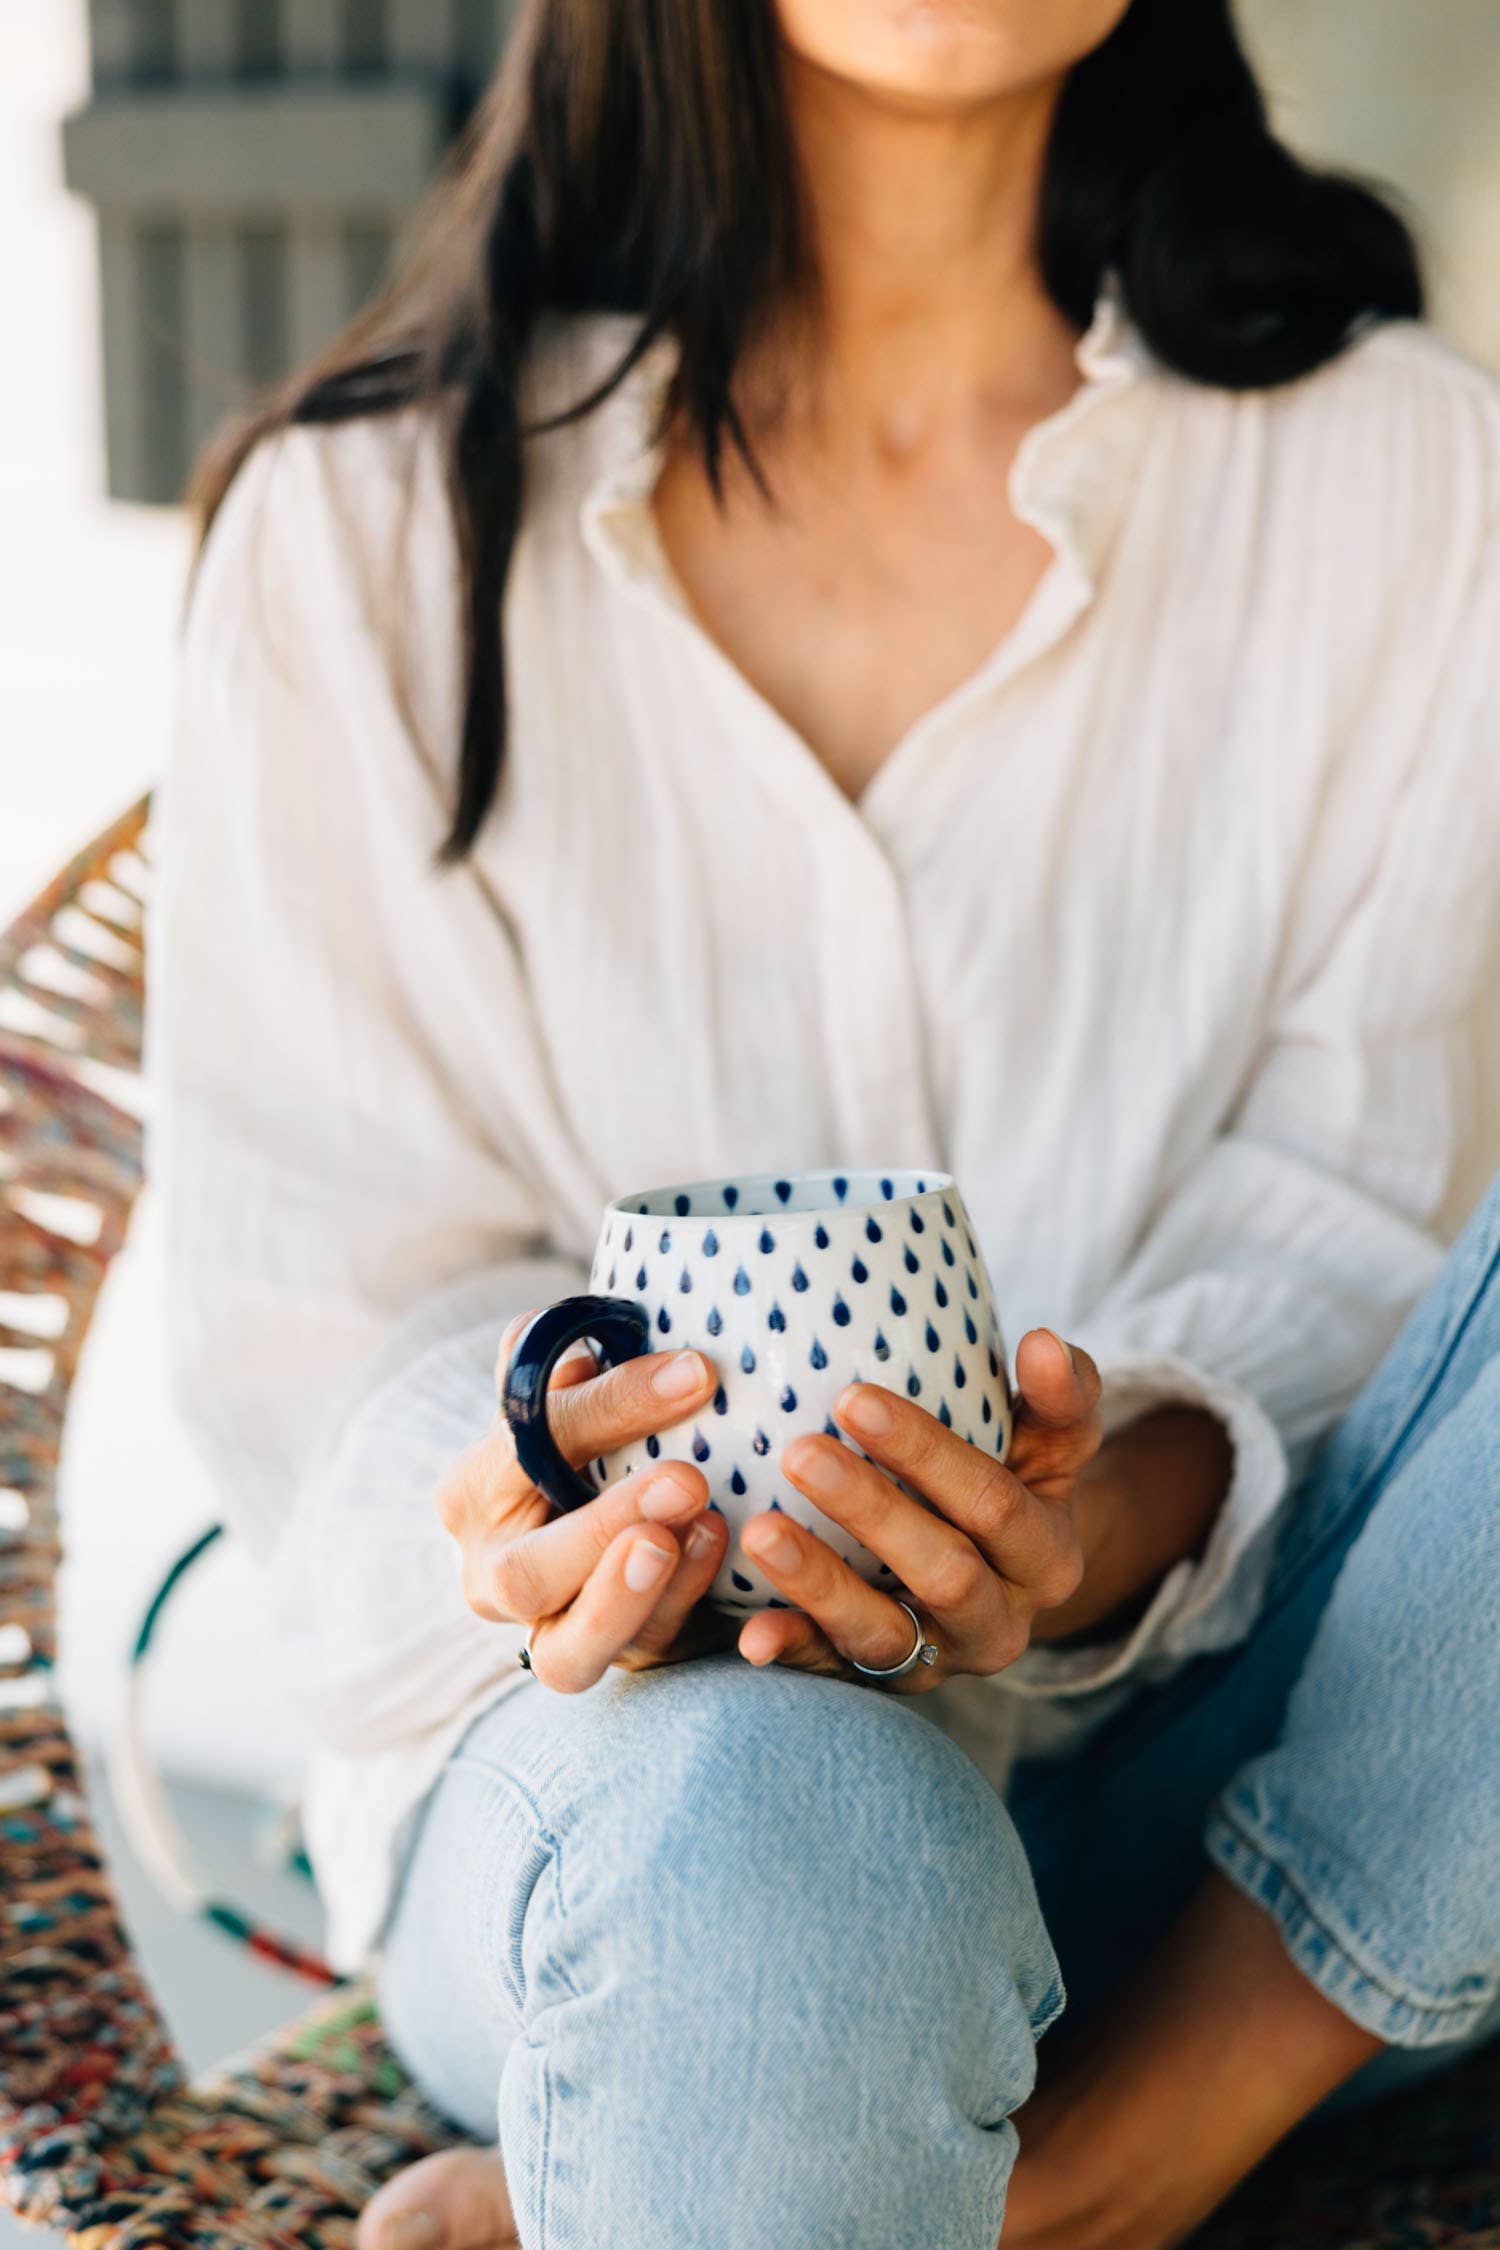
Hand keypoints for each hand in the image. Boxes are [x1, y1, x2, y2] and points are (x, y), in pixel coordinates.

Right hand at [435, 1312, 738, 1691]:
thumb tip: (578, 1353)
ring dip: (635, 1595)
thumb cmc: (589, 1437)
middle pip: (526, 1575)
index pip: (524, 1448)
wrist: (608, 1507)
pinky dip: (682, 1604)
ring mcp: (547, 1632)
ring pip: (567, 1652)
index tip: (695, 1375)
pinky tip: (721, 1549)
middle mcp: (493, 1575)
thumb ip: (568, 1370)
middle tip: (686, 1480)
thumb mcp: (573, 1392)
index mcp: (474, 1490)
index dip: (606, 1410)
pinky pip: (637, 1653)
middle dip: (605, 1528)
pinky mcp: (611, 1659)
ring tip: (701, 1528)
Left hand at [735, 1329, 1102, 1687]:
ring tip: (759, 1532)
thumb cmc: (1017, 1482)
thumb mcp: (1053, 1443)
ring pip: (885, 1634)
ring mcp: (940, 1662)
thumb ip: (1058, 1395)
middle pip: (943, 1572)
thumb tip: (1046, 1342)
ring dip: (820, 1586)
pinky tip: (750, 1635)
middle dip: (870, 1510)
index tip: (851, 1398)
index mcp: (1047, 1558)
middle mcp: (1001, 1623)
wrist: (1004, 1582)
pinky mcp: (884, 1684)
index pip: (992, 1503)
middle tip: (798, 1452)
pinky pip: (836, 1676)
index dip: (926, 1453)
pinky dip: (794, 1654)